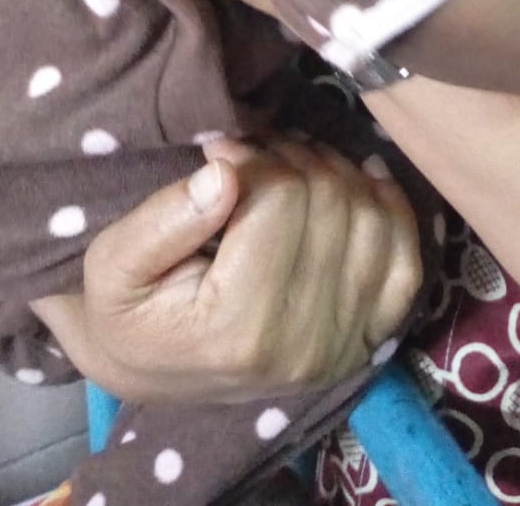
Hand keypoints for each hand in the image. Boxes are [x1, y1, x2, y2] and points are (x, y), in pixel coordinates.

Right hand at [35, 137, 422, 403]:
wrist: (153, 367)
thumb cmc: (130, 309)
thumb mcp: (114, 264)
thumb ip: (165, 220)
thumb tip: (226, 172)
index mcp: (239, 331)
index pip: (279, 196)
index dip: (250, 154)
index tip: (218, 152)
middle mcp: (305, 346)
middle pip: (330, 198)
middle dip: (290, 157)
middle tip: (253, 155)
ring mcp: (345, 345)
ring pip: (370, 214)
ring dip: (333, 173)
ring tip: (287, 171)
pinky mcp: (368, 338)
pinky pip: (405, 257)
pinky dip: (386, 208)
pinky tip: (355, 183)